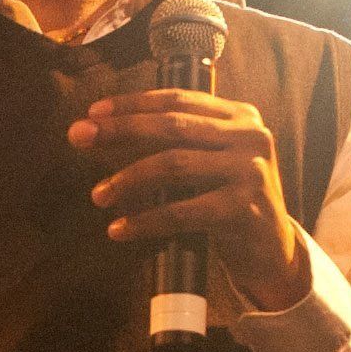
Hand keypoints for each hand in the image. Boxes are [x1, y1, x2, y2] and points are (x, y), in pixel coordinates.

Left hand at [70, 90, 309, 313]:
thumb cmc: (228, 203)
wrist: (272, 252)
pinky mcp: (243, 208)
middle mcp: (250, 135)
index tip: (93, 113)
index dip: (132, 104)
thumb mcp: (210, 163)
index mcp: (240, 115)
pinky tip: (118, 230)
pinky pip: (180, 211)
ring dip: (126, 179)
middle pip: (171, 125)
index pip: (177, 99)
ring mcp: (250, 170)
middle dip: (119, 130)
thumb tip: (102, 133)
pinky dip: (144, 221)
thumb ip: (173, 143)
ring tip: (98, 195)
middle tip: (78, 138)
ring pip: (173, 164)